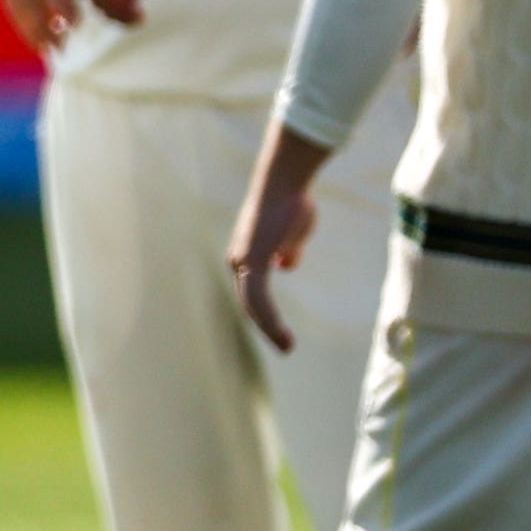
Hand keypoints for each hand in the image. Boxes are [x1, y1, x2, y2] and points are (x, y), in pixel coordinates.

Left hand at [228, 155, 316, 351]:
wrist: (284, 184)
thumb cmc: (290, 204)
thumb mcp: (292, 234)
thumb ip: (287, 251)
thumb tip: (285, 265)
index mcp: (246, 258)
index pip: (253, 294)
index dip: (266, 315)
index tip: (282, 333)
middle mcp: (238, 262)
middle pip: (250, 304)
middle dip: (266, 327)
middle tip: (286, 347)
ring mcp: (242, 263)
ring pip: (253, 307)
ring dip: (270, 330)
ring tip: (287, 347)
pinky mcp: (250, 263)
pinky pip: (259, 300)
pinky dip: (270, 321)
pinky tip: (283, 336)